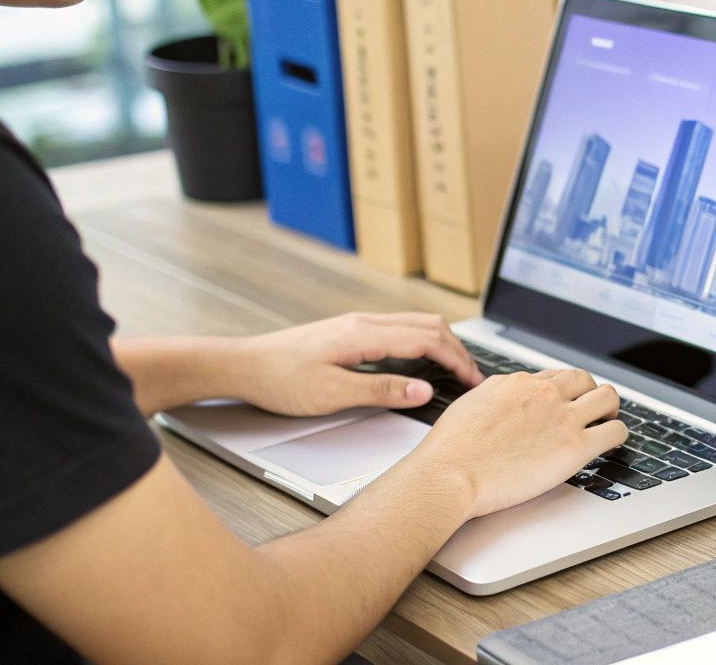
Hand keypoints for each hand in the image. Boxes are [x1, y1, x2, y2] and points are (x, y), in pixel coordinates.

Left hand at [232, 312, 483, 416]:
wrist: (243, 365)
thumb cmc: (279, 379)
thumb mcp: (332, 394)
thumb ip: (381, 391)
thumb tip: (423, 391)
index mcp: (364, 333)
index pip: (427, 339)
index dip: (456, 360)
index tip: (472, 380)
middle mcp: (364, 322)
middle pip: (428, 325)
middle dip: (457, 349)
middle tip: (472, 376)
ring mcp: (357, 324)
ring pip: (415, 324)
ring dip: (441, 343)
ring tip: (455, 368)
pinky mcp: (350, 332)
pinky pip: (399, 329)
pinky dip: (422, 342)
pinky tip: (422, 361)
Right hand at [408, 369, 625, 517]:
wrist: (451, 474)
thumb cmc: (452, 449)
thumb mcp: (471, 403)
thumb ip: (494, 396)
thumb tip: (502, 397)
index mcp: (518, 383)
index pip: (553, 376)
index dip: (561, 391)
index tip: (564, 402)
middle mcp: (543, 393)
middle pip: (583, 379)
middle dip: (589, 393)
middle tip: (591, 409)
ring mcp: (563, 417)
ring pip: (608, 397)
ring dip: (610, 408)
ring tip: (607, 422)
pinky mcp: (575, 446)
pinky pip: (615, 431)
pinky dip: (618, 435)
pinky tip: (613, 443)